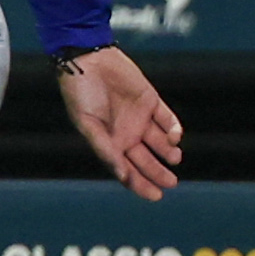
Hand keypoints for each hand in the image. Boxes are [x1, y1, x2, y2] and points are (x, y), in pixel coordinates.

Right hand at [59, 47, 183, 200]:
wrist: (88, 59)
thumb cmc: (80, 93)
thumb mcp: (87, 124)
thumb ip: (104, 148)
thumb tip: (121, 174)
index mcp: (108, 142)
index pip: (127, 170)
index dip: (140, 184)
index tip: (155, 196)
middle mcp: (125, 134)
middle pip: (146, 160)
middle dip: (158, 173)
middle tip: (171, 182)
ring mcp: (139, 118)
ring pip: (160, 143)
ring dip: (169, 152)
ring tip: (174, 158)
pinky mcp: (151, 102)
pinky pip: (167, 119)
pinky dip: (174, 129)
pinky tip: (174, 137)